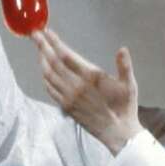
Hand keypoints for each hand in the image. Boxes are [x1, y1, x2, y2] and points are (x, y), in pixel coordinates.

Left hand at [32, 29, 142, 153]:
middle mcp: (76, 87)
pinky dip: (45, 78)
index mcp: (90, 77)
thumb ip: (125, 66)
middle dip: (43, 47)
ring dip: (42, 61)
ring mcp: (69, 98)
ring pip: (49, 76)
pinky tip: (44, 72)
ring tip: (39, 49)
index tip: (47, 32)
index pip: (67, 56)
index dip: (55, 43)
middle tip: (35, 34)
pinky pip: (50, 90)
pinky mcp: (67, 108)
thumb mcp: (129, 85)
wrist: (117, 133)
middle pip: (53, 63)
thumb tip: (122, 50)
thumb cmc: (125, 108)